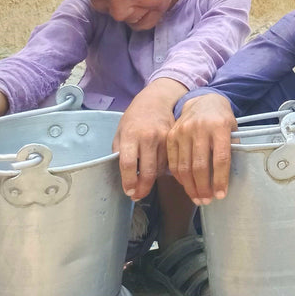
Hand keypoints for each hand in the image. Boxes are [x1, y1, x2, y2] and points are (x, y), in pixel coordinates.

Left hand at [113, 79, 186, 199]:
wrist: (157, 99)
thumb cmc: (135, 117)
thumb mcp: (120, 131)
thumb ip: (120, 151)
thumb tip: (123, 174)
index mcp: (130, 136)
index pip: (128, 164)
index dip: (128, 182)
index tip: (129, 192)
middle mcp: (148, 137)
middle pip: (148, 171)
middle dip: (143, 188)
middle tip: (138, 195)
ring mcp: (164, 138)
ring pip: (161, 168)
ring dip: (154, 179)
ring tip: (146, 182)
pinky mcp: (175, 139)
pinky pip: (170, 160)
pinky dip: (164, 169)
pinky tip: (157, 170)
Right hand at [166, 93, 236, 203]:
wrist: (203, 100)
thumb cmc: (221, 119)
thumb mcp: (232, 129)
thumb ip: (231, 148)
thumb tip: (227, 178)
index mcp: (220, 126)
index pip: (220, 159)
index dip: (220, 179)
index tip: (221, 195)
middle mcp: (200, 128)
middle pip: (199, 166)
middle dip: (203, 187)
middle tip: (207, 201)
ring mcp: (183, 131)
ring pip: (184, 166)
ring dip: (190, 187)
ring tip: (197, 198)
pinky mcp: (171, 135)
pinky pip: (173, 162)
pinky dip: (179, 177)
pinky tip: (186, 185)